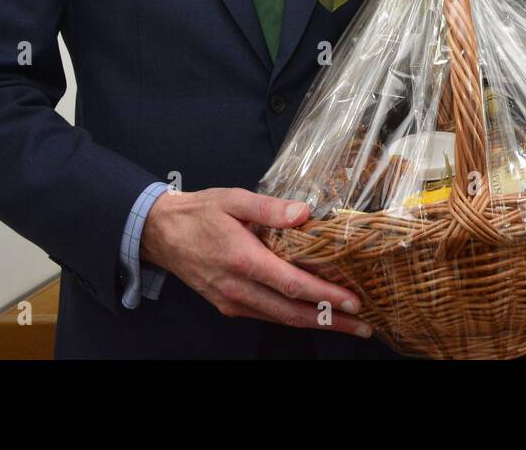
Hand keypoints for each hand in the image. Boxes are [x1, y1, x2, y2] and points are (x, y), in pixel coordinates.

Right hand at [141, 187, 371, 336]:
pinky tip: (314, 315)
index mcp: (242, 260)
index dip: (324, 295)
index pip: (291, 284)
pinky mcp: (229, 305)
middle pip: (291, 312)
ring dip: (316, 323)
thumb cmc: (200, 213)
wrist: (161, 234)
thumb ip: (270, 207)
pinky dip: (294, 318)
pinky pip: (267, 315)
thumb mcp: (234, 199)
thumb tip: (304, 213)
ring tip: (347, 324)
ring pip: (281, 319)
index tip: (353, 301)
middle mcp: (238, 288)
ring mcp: (233, 301)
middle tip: (364, 325)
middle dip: (330, 321)